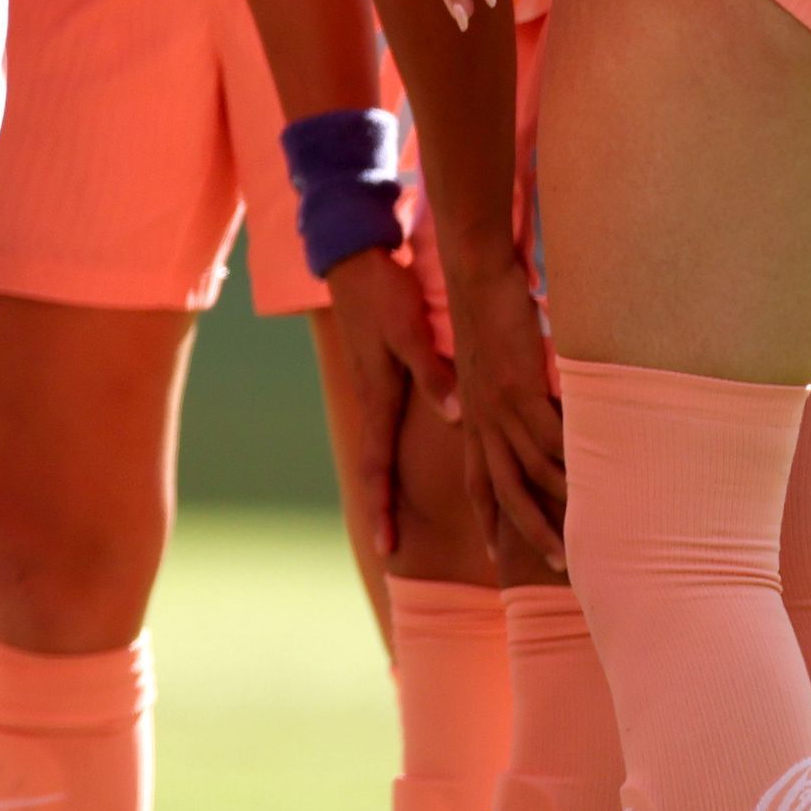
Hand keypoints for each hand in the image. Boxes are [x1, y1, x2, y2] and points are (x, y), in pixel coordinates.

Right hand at [322, 244, 457, 556]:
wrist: (355, 259)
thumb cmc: (384, 294)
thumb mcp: (410, 330)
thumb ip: (433, 372)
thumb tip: (454, 415)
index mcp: (380, 397)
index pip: (379, 465)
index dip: (383, 506)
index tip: (386, 546)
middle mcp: (375, 402)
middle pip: (377, 467)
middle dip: (382, 509)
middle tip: (387, 550)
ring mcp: (376, 390)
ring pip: (381, 450)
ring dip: (387, 486)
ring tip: (396, 519)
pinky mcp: (383, 377)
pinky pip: (387, 428)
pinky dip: (392, 456)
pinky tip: (403, 463)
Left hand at [440, 251, 566, 570]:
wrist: (475, 279)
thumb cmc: (490, 320)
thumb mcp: (493, 372)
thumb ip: (510, 401)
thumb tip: (535, 416)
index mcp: (472, 422)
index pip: (477, 483)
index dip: (487, 520)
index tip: (498, 556)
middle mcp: (481, 423)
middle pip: (503, 493)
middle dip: (527, 533)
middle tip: (555, 565)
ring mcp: (499, 408)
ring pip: (529, 473)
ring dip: (557, 507)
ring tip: (586, 532)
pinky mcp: (519, 388)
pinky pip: (549, 437)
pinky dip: (571, 462)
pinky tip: (596, 480)